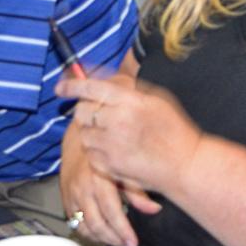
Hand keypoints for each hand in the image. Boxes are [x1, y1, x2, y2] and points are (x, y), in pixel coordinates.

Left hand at [55, 71, 195, 203]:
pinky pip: (90, 153)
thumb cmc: (174, 130)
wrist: (184, 164)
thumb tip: (103, 80)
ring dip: (92, 131)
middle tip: (99, 114)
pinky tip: (115, 149)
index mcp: (130, 101)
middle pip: (82, 111)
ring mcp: (111, 145)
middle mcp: (118, 121)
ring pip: (83, 133)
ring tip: (112, 133)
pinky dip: (97, 150)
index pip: (91, 88)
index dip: (72, 85)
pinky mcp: (108, 165)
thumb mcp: (156, 99)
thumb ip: (127, 89)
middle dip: (86, 110)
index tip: (61, 87)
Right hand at [57, 121, 141, 245]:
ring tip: (117, 241)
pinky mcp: (65, 197)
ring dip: (100, 238)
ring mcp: (72, 193)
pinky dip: (87, 232)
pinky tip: (101, 233)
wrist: (81, 138)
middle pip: (97, 223)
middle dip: (113, 239)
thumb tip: (154, 209)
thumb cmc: (107, 150)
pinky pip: (74, 222)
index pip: (111, 212)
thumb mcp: (126, 167)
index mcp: (100, 178)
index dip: (122, 232)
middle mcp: (83, 187)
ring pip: (84, 226)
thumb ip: (139, 191)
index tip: (133, 244)